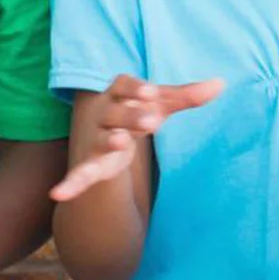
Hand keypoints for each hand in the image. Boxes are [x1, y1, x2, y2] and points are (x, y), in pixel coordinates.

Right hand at [51, 75, 223, 201]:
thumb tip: (220, 84)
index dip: (136, 89)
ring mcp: (97, 140)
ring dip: (111, 140)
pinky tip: (58, 194)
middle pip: (117, 113)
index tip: (151, 91)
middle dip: (133, 116)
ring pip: (103, 139)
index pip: (123, 85)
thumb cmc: (137, 113)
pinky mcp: (91, 165)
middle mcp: (104, 115)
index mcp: (119, 94)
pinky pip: (79, 174)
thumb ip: (187, 96)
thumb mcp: (160, 105)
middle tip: (153, 120)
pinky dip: (69, 184)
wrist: (107, 139)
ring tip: (120, 142)